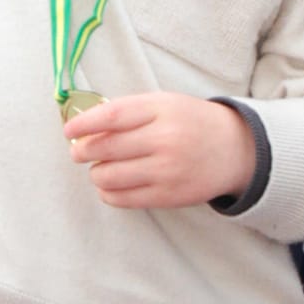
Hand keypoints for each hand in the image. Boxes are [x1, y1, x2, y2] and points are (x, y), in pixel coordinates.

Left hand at [64, 94, 256, 210]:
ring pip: (109, 176)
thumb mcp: (165, 104)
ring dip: (96, 173)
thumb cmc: (191, 122)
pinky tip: (111, 185)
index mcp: (162, 110)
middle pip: (105, 148)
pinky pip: (123, 198)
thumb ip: (129, 112)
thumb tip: (85, 126)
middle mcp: (165, 140)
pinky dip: (108, 193)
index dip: (83, 124)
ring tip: (100, 168)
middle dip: (83, 151)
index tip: (69, 130)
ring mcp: (167, 171)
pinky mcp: (168, 196)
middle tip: (79, 152)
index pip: (111, 116)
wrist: (234, 149)